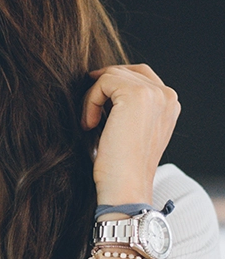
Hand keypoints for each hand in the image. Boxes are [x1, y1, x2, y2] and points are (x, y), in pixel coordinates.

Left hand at [81, 64, 179, 204]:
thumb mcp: (129, 131)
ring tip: (89, 123)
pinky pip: (103, 82)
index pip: (140, 76)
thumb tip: (101, 86)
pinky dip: (90, 101)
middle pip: (125, 71)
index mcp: (169, 105)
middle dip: (101, 89)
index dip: (112, 86)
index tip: (95, 104)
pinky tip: (89, 124)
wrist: (126, 187)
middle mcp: (167, 95)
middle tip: (89, 114)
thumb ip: (127, 108)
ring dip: (93, 98)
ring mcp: (155, 93)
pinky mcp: (137, 94)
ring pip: (112, 75)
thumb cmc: (121, 167)